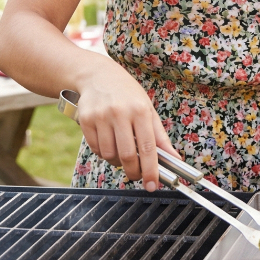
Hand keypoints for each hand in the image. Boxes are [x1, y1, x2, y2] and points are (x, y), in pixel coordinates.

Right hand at [75, 65, 177, 190]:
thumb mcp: (148, 109)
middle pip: (126, 155)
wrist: (98, 75)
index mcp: (140, 110)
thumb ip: (160, 136)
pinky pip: (95, 149)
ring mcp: (100, 116)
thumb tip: (174, 159)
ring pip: (109, 155)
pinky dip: (104, 153)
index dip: (150, 170)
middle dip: (133, 172)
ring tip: (122, 152)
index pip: (147, 147)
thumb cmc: (127, 94)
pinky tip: (109, 143)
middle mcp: (120, 113)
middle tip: (137, 175)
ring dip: (117, 162)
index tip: (152, 184)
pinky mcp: (85, 120)